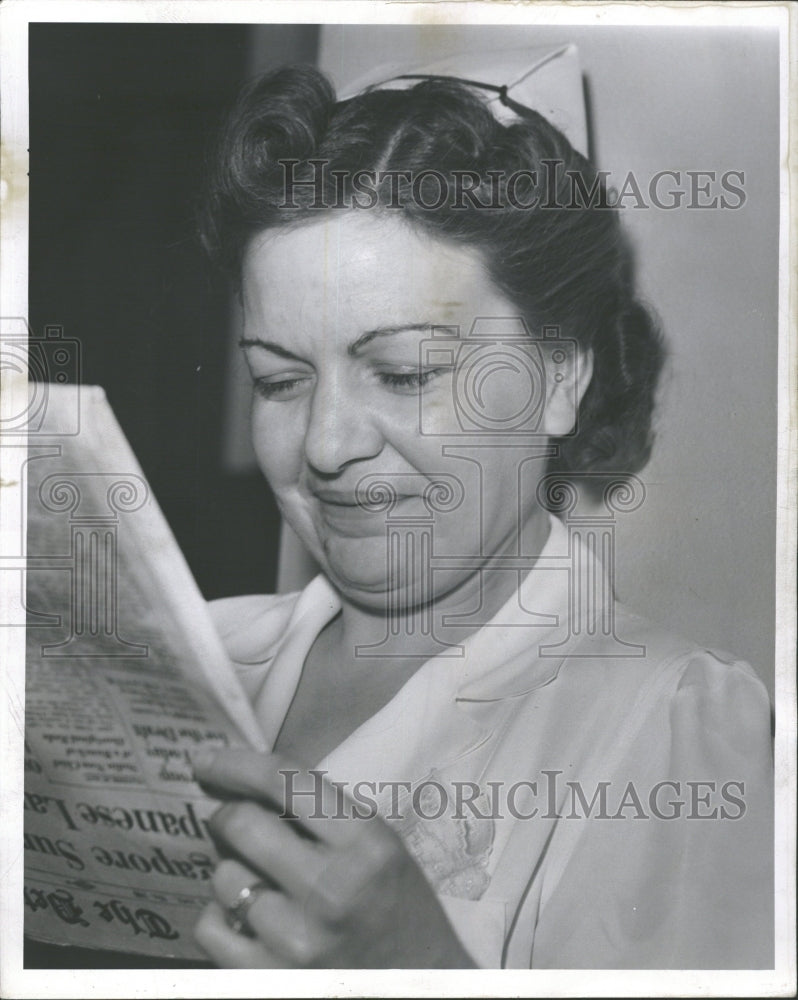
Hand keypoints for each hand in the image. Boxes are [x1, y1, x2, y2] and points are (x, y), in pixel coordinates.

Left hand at [191, 748, 476, 968]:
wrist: (420, 987)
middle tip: (230, 820)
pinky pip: (211, 927)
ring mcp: (298, 941)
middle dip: (226, 816)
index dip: (236, 764)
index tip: (206, 760)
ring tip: (258, 881)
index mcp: (365, 842)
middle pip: (241, 825)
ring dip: (231, 871)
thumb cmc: (399, 908)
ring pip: (223, 877)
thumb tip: (247, 785)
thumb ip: (324, 815)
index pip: (284, 782)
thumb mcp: (381, 845)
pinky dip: (220, 916)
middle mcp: (331, 889)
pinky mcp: (269, 980)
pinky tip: (246, 918)